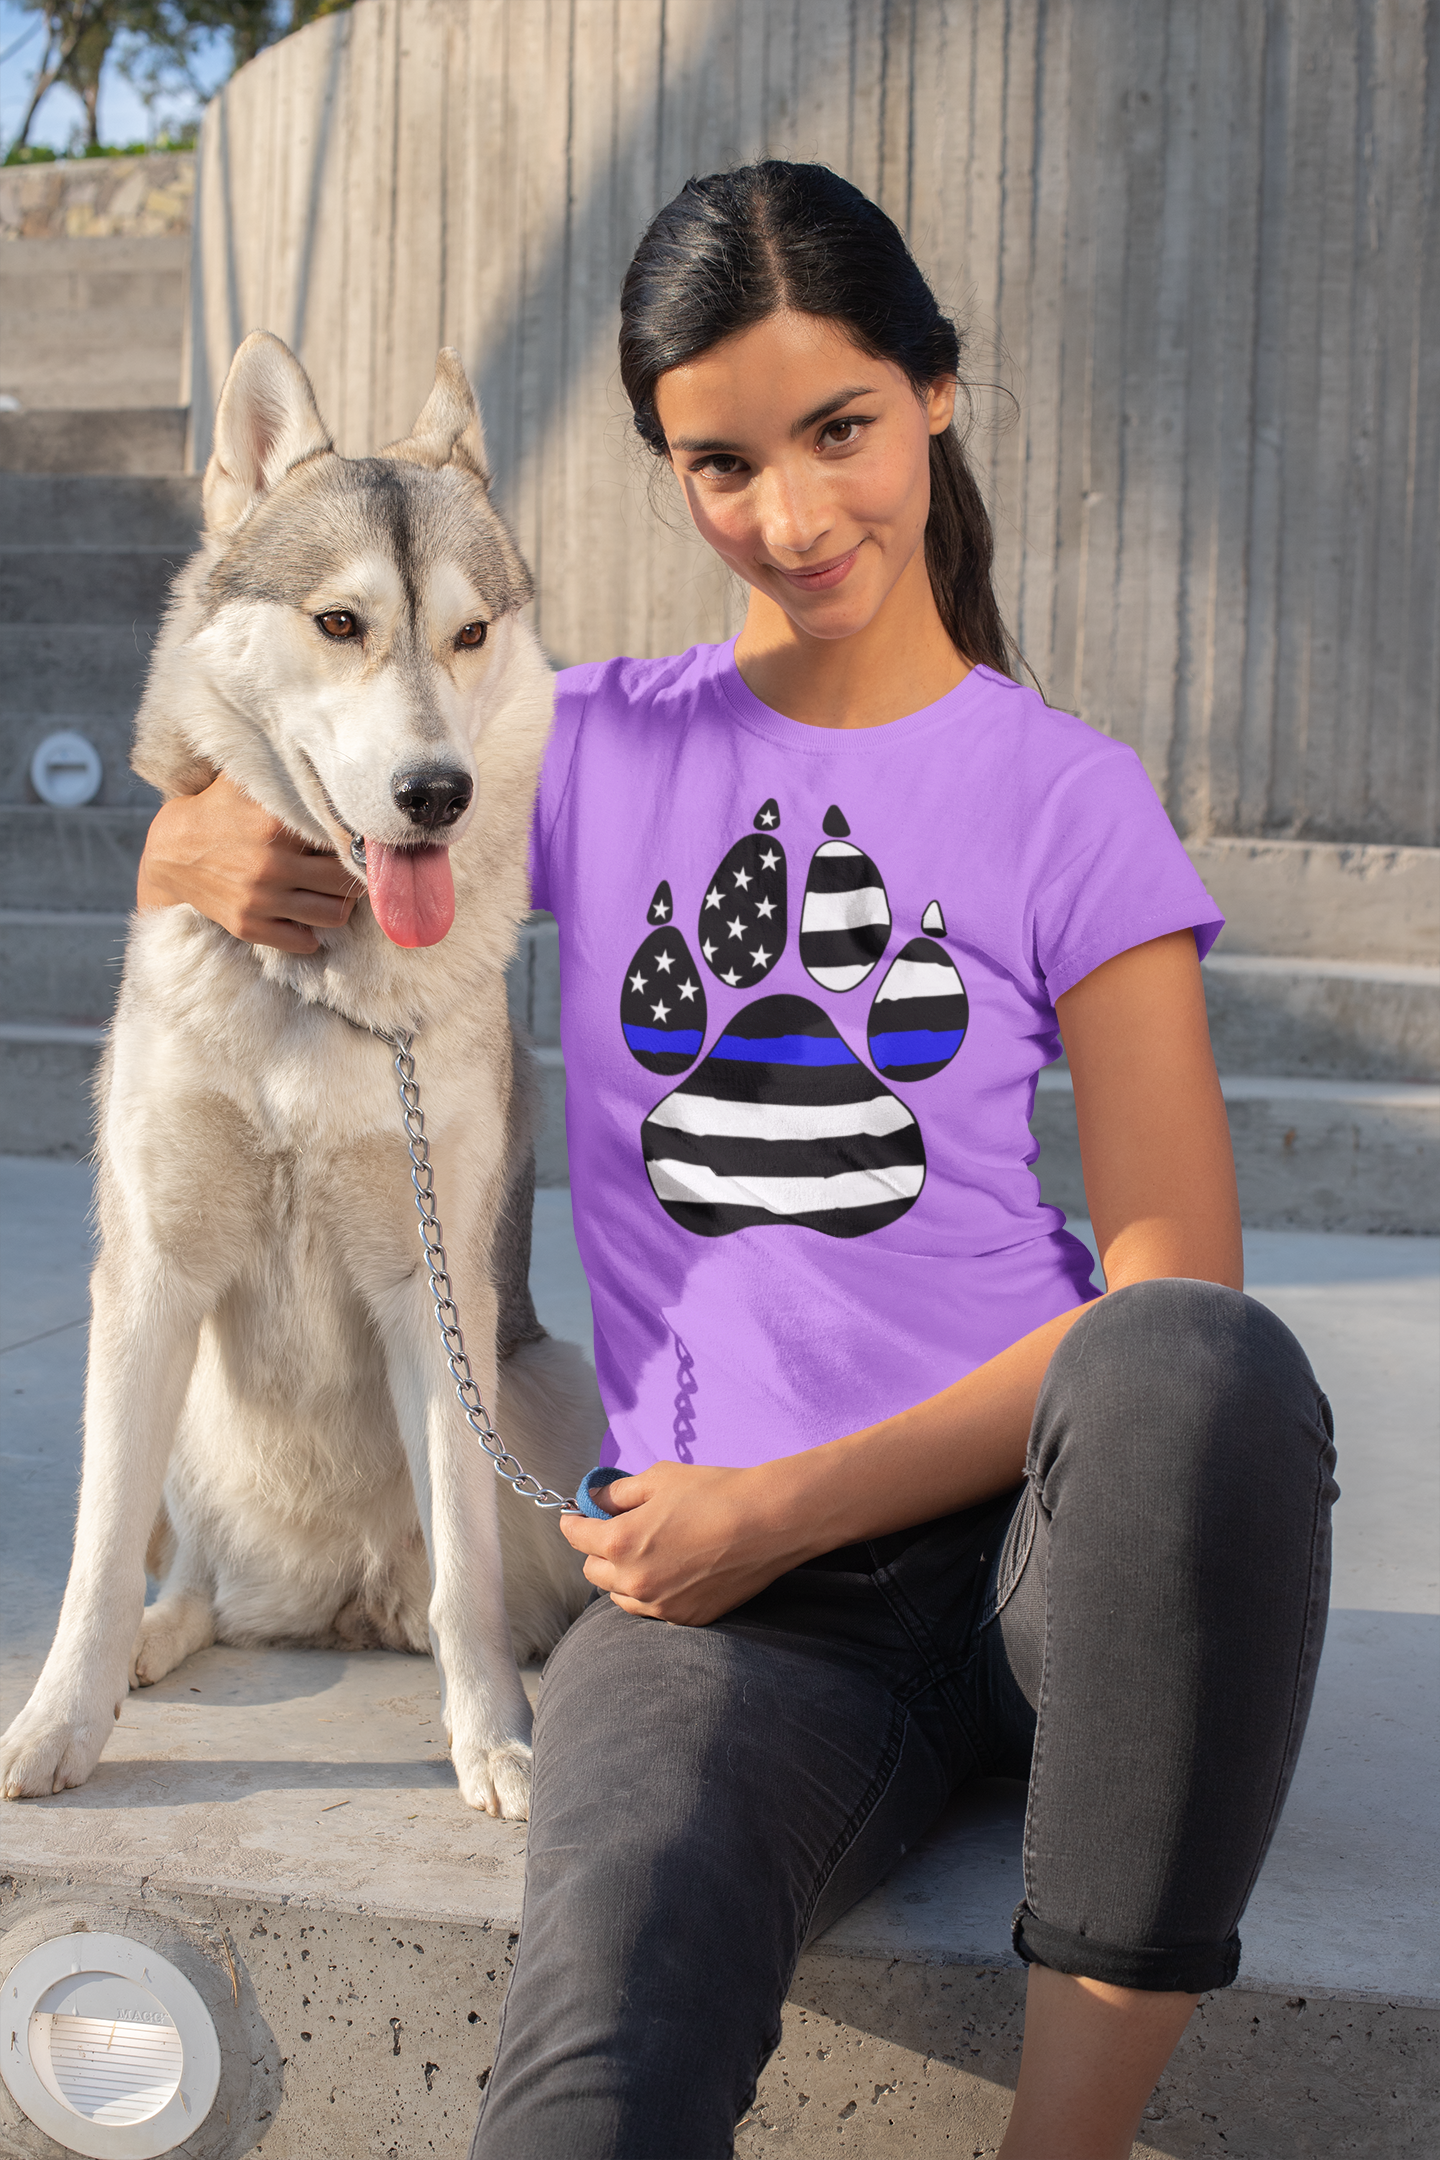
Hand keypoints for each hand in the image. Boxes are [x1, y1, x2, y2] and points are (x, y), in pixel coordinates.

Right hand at [136, 772, 363, 953]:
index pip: (344, 841)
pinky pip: (303, 942)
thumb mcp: (247, 782)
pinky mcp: (248, 925)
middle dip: (354, 875)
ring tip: (333, 892)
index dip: (359, 843)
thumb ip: (286, 774)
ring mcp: (260, 899)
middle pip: (345, 880)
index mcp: (276, 825)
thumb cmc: (218, 810)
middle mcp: (271, 865)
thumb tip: (330, 764)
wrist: (170, 851)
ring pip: (333, 915)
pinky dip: (311, 932)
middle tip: (353, 869)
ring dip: (339, 905)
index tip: (365, 844)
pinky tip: (305, 914)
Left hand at [560, 1461, 811, 1625]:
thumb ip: (618, 1493)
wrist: (768, 1522)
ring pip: (621, 1595)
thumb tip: (595, 1501)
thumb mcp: (659, 1478)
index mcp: (620, 1542)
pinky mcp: (687, 1618)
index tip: (579, 1514)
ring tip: (647, 1552)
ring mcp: (660, 1605)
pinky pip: (653, 1608)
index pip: (576, 1536)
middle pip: (593, 1571)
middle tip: (618, 1529)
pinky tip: (673, 1571)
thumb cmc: (714, 1492)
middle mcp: (634, 1581)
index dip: (575, 1520)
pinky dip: (653, 1592)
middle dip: (598, 1549)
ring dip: (623, 1575)